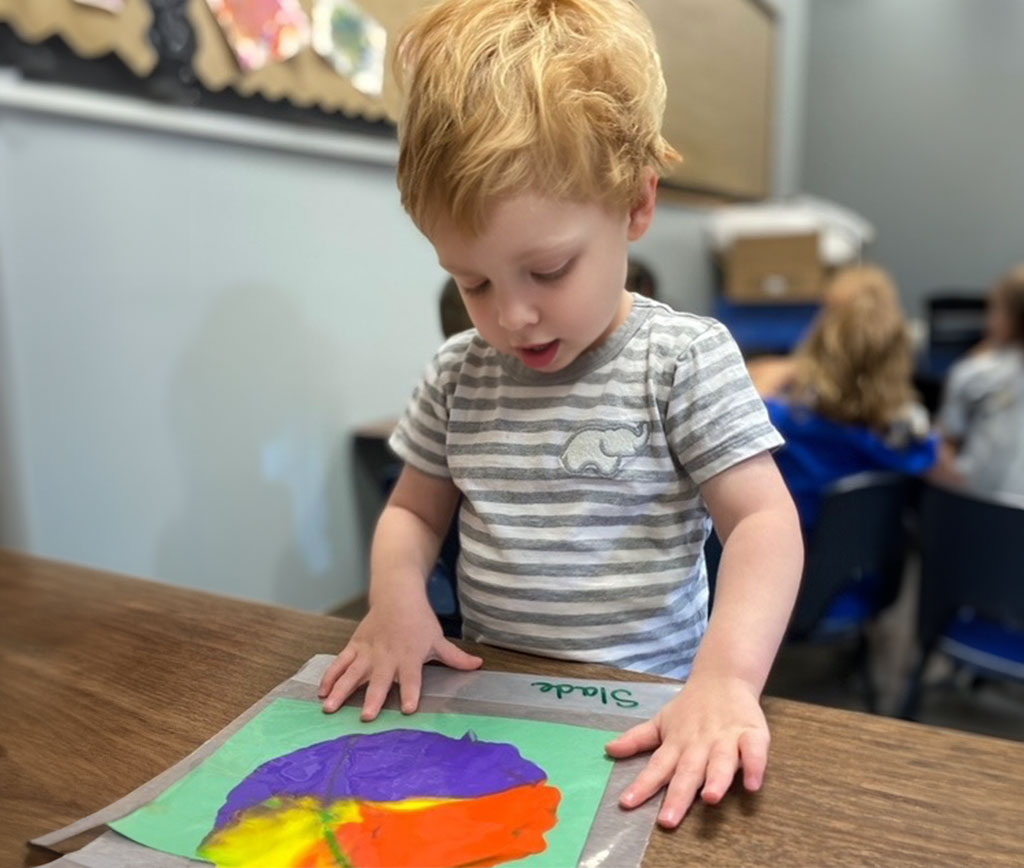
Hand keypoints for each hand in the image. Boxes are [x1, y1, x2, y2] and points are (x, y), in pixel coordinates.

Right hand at [318, 597, 482, 719]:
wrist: (397, 594)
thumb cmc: (419, 620)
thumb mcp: (438, 639)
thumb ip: (455, 657)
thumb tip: (479, 666)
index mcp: (410, 656)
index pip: (411, 678)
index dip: (411, 692)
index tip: (408, 708)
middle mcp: (388, 656)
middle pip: (380, 679)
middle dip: (374, 697)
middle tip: (367, 717)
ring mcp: (368, 651)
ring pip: (353, 672)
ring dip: (341, 690)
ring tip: (330, 708)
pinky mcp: (355, 645)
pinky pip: (340, 662)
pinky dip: (330, 676)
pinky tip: (321, 692)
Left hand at [604, 675, 768, 828]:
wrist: (723, 678)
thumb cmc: (690, 709)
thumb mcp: (661, 722)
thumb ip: (637, 739)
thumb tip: (609, 749)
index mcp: (677, 743)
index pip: (657, 767)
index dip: (642, 785)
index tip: (626, 803)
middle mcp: (700, 744)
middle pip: (688, 771)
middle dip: (678, 796)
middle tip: (668, 820)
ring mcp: (726, 738)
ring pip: (721, 761)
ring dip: (716, 779)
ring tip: (711, 798)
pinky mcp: (751, 733)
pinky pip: (755, 751)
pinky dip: (756, 766)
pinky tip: (753, 784)